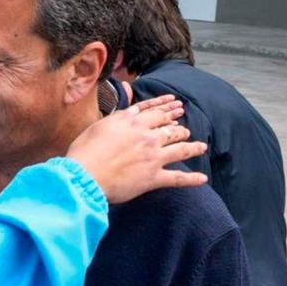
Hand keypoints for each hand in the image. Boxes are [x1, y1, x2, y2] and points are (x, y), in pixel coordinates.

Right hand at [67, 95, 207, 203]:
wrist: (83, 176)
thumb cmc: (84, 152)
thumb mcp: (98, 126)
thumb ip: (118, 118)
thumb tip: (130, 112)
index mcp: (132, 123)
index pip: (155, 113)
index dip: (167, 109)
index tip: (175, 106)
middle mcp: (146, 137)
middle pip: (171, 129)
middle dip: (180, 128)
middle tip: (185, 129)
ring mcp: (153, 157)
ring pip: (180, 149)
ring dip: (193, 147)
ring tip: (200, 146)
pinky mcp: (153, 178)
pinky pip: (178, 178)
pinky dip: (192, 179)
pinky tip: (203, 179)